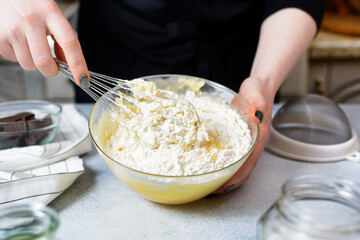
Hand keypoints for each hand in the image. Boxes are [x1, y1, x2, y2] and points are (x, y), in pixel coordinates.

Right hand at [0, 0, 87, 84]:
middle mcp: (31, 20)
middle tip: (52, 66)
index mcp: (50, 13)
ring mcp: (13, 28)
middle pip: (45, 62)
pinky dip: (18, 56)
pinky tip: (18, 41)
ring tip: (31, 45)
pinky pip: (14, 60)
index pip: (69, 43)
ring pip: (29, 65)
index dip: (78, 64)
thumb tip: (68, 64)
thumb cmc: (31, 5)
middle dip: (51, 71)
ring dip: (33, 62)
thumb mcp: (51, 15)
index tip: (83, 79)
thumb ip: (62, 38)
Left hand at [213, 76, 272, 193]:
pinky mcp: (237, 139)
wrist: (258, 88)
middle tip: (211, 190)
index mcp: (259, 137)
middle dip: (230, 181)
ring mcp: (246, 143)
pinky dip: (223, 163)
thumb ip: (257, 103)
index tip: (224, 186)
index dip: (238, 176)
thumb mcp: (256, 92)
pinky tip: (210, 165)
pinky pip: (231, 155)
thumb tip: (256, 116)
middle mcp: (252, 143)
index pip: (249, 162)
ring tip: (209, 183)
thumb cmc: (257, 91)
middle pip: (243, 168)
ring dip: (226, 175)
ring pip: (238, 164)